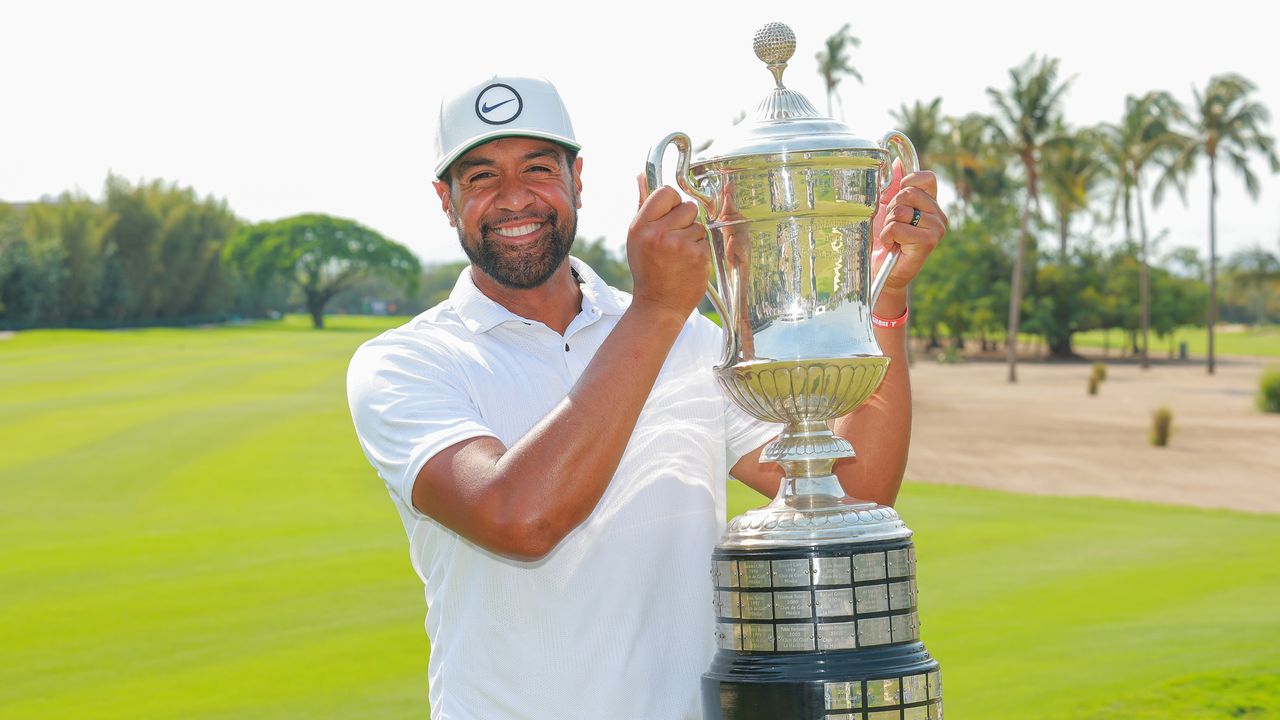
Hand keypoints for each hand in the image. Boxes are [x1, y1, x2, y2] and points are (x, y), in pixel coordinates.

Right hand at [628, 175, 708, 321]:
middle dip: (685, 220)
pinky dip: (700, 250)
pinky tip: (688, 263)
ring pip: (699, 224)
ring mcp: (679, 244)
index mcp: (640, 226)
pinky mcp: (697, 255)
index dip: (672, 202)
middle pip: (687, 206)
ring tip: (679, 254)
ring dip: (693, 237)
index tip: (670, 216)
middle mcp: (658, 233)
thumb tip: (641, 176)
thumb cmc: (648, 269)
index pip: (666, 192)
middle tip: (675, 240)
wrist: (658, 304)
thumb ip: (643, 205)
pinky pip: (705, 239)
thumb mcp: (638, 237)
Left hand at [872, 159, 946, 305]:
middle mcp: (939, 215)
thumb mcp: (886, 207)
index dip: (907, 183)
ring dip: (888, 224)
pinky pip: (897, 226)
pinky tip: (893, 246)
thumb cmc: (884, 239)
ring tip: (893, 237)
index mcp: (932, 204)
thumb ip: (893, 186)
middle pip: (908, 193)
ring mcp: (937, 228)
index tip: (896, 201)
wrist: (881, 270)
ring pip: (901, 210)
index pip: (927, 177)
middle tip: (893, 226)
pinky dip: (887, 236)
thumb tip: (898, 163)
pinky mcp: (929, 241)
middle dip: (891, 209)